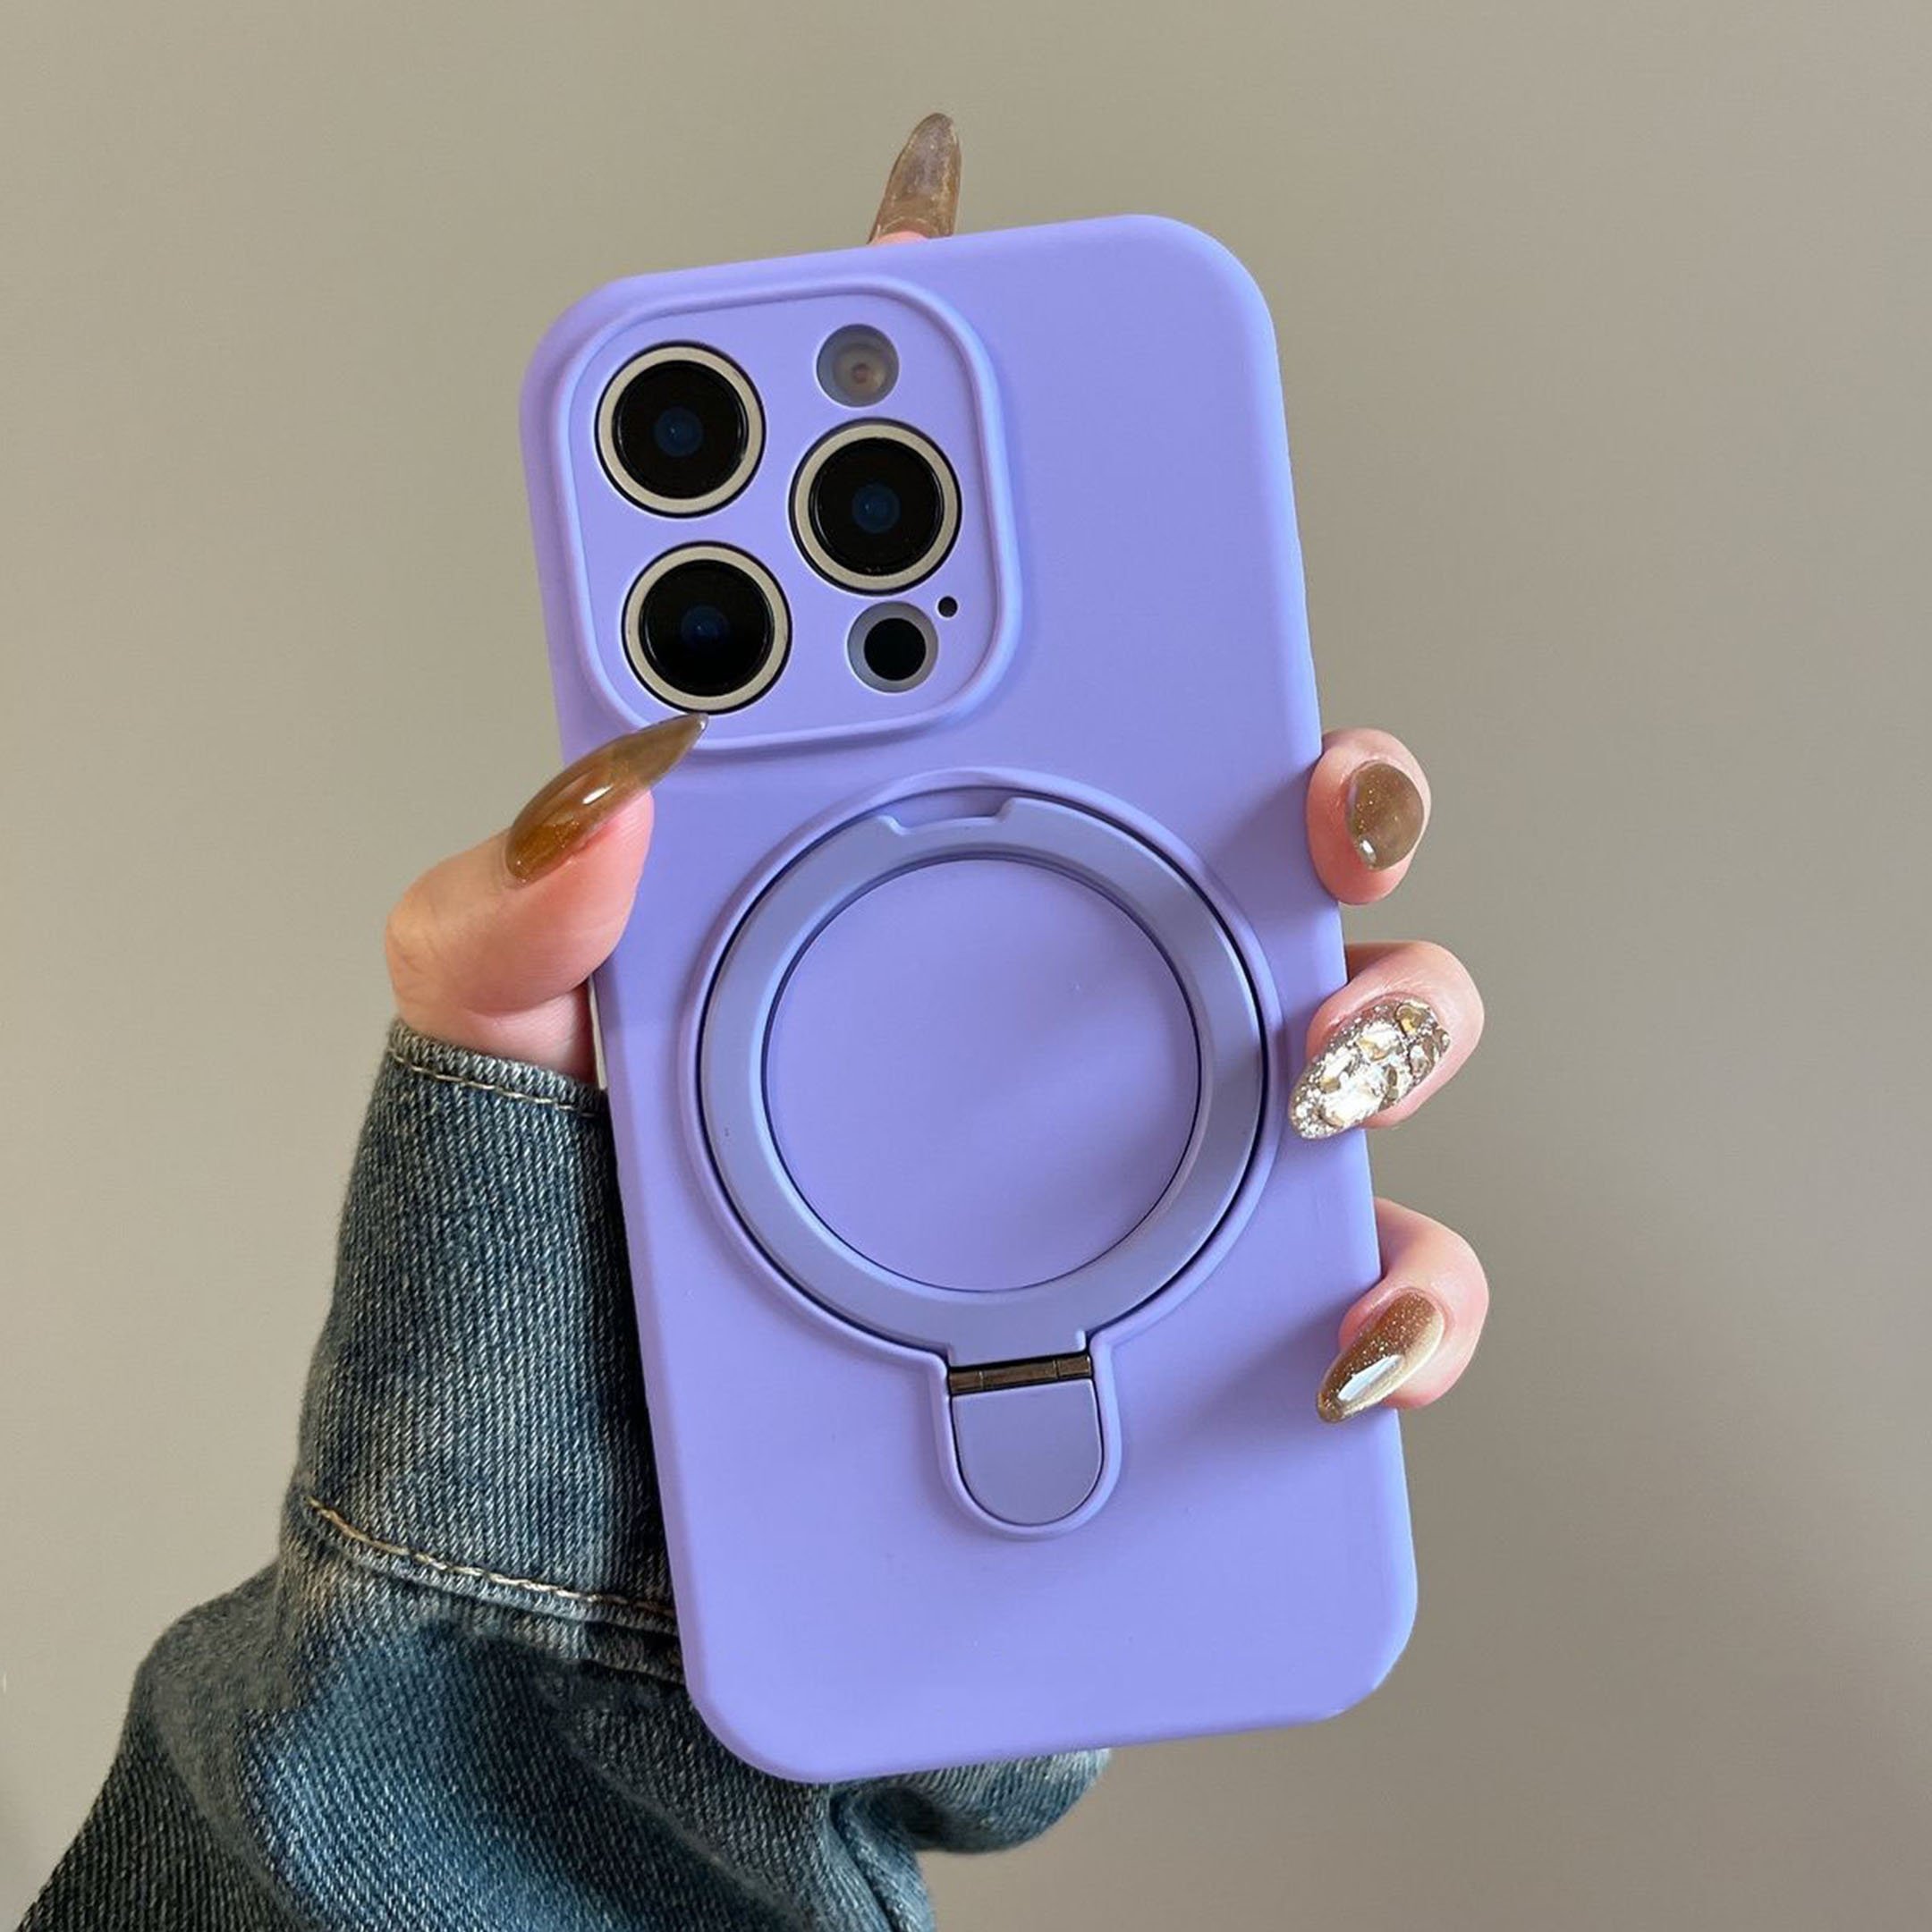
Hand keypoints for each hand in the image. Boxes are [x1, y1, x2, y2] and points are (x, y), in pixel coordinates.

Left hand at [382, 115, 1485, 1422]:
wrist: (565, 1612)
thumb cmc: (538, 1319)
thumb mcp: (496, 1092)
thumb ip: (514, 931)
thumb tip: (601, 786)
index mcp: (884, 910)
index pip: (1010, 707)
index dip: (1066, 577)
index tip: (1106, 491)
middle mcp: (1041, 1021)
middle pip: (1242, 849)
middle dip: (1325, 778)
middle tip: (1312, 774)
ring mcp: (1130, 1181)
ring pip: (1350, 1043)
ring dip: (1395, 1018)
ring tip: (1326, 1062)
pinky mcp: (1178, 1354)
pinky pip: (1350, 1303)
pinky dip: (1399, 1307)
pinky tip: (1338, 1332)